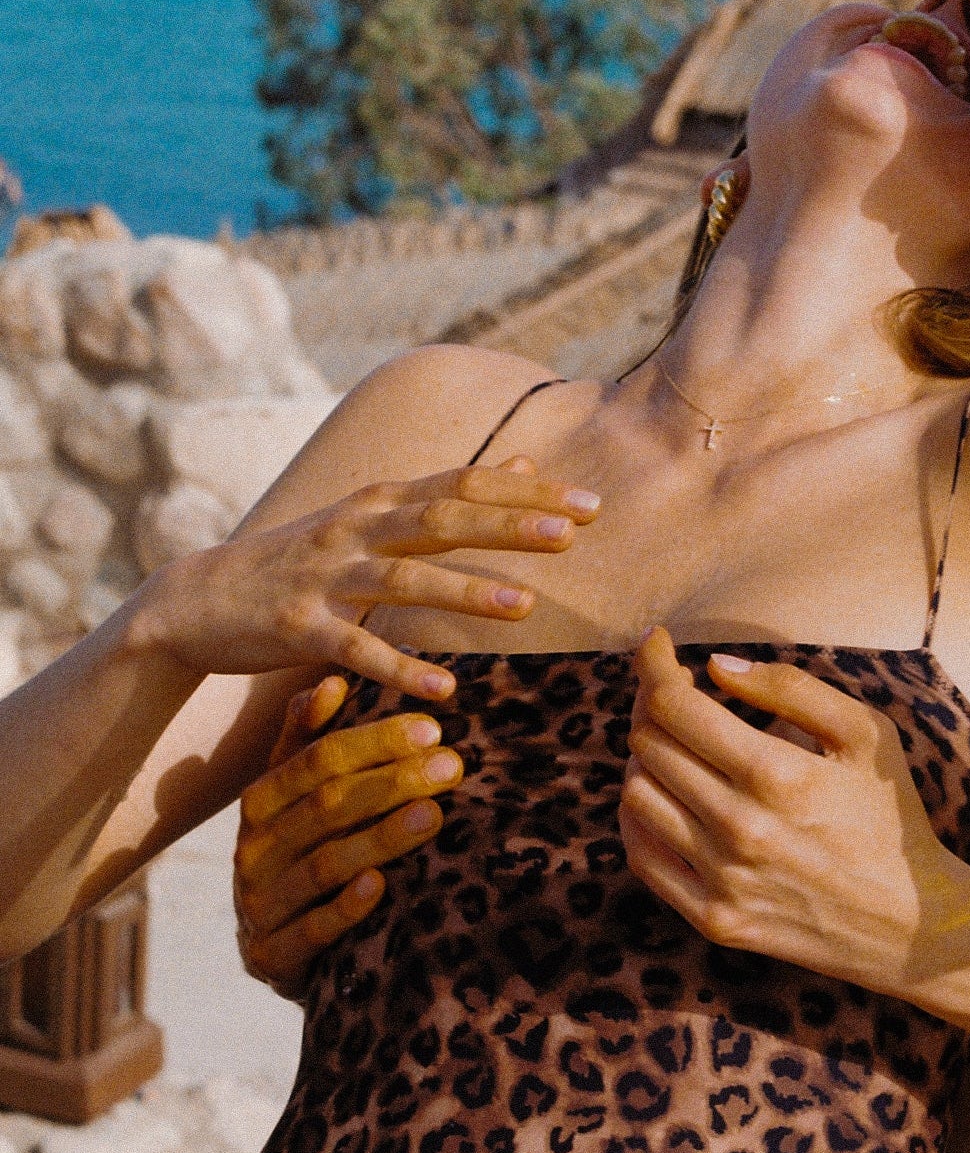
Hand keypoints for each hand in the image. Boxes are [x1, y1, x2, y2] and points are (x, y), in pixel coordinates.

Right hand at [129, 455, 598, 700]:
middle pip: (441, 518)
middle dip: (507, 524)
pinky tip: (444, 690)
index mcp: (380, 503)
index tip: (590, 505)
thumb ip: (448, 496)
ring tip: (523, 607)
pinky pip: (355, 649)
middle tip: (571, 534)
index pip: (464, 484)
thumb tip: (523, 462)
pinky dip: (399, 668)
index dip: (526, 493)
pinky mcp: (296, 628)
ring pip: (403, 580)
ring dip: (464, 592)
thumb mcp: (373, 518)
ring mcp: (324, 577)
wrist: (196, 601)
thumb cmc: (303, 562)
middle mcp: (356, 529)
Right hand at [234, 675, 459, 995]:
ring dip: (380, 838)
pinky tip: (382, 886)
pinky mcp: (273, 956)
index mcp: (261, 803)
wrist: (277, 951)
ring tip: (433, 815)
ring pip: (322, 864)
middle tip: (451, 766)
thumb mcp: (298, 801)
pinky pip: (312, 930)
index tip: (431, 726)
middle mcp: (253, 850)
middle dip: (390, 782)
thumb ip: (307, 743)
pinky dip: (346, 907)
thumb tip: (330, 680)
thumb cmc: (302, 858)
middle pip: (325, 807)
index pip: (316, 760)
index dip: (372, 741)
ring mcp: (260, 905)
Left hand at [619, 629, 969, 990]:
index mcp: (778, 774)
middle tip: (675, 691)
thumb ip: (792, 687)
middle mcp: (741, 828)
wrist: (912, 924)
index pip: (674, 705)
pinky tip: (665, 795)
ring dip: (646, 758)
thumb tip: (715, 665)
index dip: (653, 663)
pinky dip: (639, 816)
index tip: (656, 644)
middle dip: (652, 702)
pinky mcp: (714, 919)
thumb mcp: (867, 735)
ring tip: (678, 745)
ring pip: (637, 794)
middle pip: (649, 743)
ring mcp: (723, 879)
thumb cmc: (893, 818)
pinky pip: (641, 855)